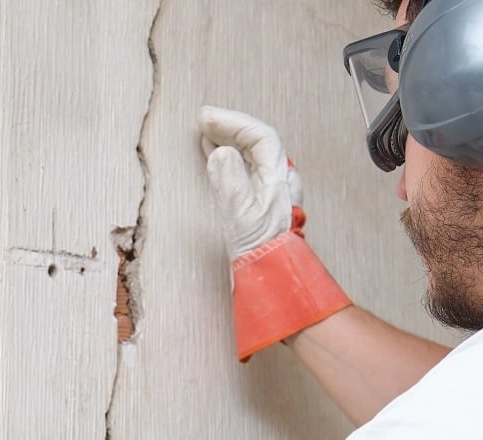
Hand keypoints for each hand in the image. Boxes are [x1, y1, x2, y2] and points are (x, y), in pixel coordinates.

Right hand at [198, 107, 305, 256]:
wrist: (274, 278)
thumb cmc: (262, 251)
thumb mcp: (242, 216)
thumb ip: (230, 181)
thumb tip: (220, 153)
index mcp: (278, 178)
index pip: (260, 136)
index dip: (232, 122)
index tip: (207, 118)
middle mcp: (278, 180)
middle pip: (257, 142)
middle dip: (230, 127)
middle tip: (204, 120)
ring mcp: (270, 192)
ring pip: (251, 154)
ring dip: (229, 141)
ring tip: (207, 133)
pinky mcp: (260, 204)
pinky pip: (245, 169)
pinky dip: (229, 158)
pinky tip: (215, 157)